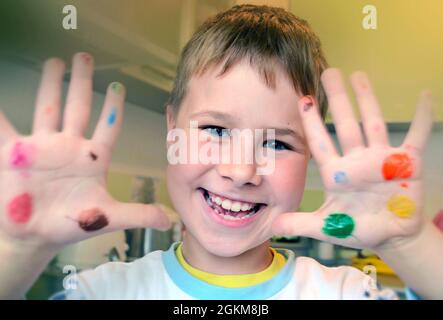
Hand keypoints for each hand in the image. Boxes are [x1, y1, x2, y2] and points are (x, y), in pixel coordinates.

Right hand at [0, 53, 171, 250]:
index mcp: (93, 159)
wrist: (36, 237)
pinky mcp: (15, 154)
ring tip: (55, 61)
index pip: (108, 126)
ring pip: (48, 108)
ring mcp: (42, 148)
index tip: (118, 86)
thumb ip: (139, 214)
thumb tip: (171, 220)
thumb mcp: (109, 217)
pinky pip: (4, 128)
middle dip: (81, 82)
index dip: (114, 107)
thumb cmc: (73, 224)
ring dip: (50, 85)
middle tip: (84, 56)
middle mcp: (69, 147)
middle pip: (78, 107)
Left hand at [272, 68, 432, 250]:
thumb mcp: (327, 227)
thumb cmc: (358, 228)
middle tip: (328, 72)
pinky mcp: (408, 163)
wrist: (391, 237)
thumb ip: (300, 224)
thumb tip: (273, 226)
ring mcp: (382, 159)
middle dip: (337, 100)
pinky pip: (416, 136)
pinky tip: (423, 96)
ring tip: (358, 75)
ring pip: (373, 124)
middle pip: (346, 124)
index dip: (312, 122)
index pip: (321, 143)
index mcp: (336, 173)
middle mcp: (357, 160)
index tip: (302, 99)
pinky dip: (421, 118)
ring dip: (367, 100)